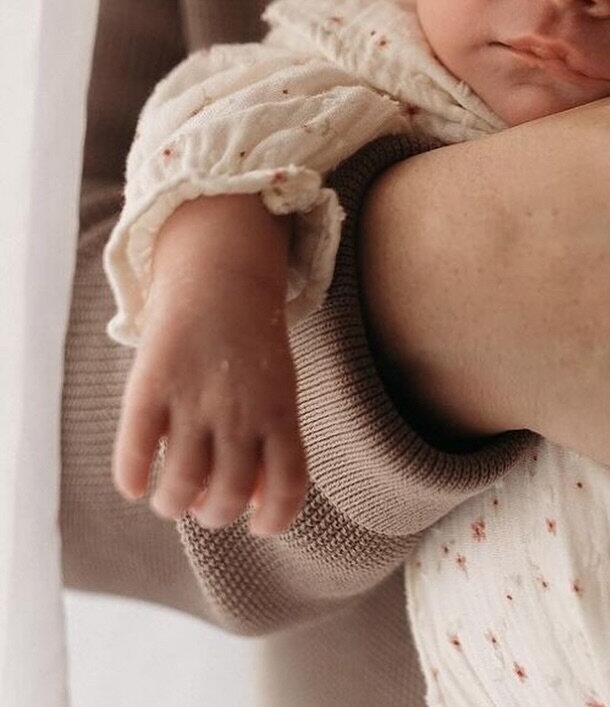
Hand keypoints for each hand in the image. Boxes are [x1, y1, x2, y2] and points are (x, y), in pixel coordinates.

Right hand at [112, 196, 309, 536]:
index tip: (260, 525)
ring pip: (180, 487)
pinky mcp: (151, 385)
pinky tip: (135, 479)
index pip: (289, 484)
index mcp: (279, 409)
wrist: (223, 272)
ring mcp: (194, 398)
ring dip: (172, 503)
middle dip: (213, 513)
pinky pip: (135, 452)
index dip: (277, 517)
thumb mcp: (278, 388)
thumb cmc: (252, 343)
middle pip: (226, 496)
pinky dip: (131, 479)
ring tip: (172, 494)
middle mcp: (239, 410)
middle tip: (204, 501)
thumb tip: (255, 506)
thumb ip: (272, 443)